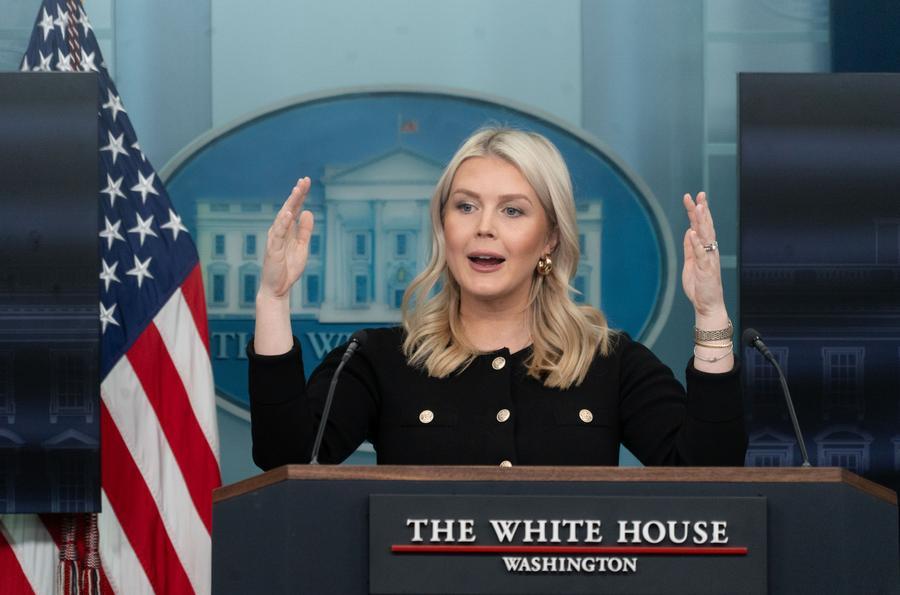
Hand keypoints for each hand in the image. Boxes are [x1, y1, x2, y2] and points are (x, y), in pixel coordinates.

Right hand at [259, 177, 314, 300]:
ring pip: (283, 217)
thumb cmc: (288, 268)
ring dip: (290, 204)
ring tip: (297, 191)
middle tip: (303, 180)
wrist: (278, 288)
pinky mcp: (272, 249)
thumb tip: (308, 212)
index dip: (300, 195)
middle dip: (296, 194)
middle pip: (288, 208)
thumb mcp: (302, 247)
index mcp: (288, 230)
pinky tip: (288, 213)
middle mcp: (280, 231)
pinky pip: (278, 234)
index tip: (306, 181)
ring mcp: (275, 239)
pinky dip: (282, 223)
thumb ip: (304, 230)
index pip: (294, 208)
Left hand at [681, 192, 725, 319]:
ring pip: (707, 237)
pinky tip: (692, 233)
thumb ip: (690, 247)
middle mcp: (709, 251)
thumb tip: (689, 231)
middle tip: (699, 195)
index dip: (697, 211)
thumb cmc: (700, 286)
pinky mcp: (706, 270)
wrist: (707, 305)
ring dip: (702, 221)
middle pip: (706, 227)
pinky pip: (701, 254)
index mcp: (705, 249)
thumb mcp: (690, 263)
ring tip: (698, 207)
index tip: (694, 197)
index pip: (701, 226)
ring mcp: (709, 259)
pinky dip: (696, 243)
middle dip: (702, 210)